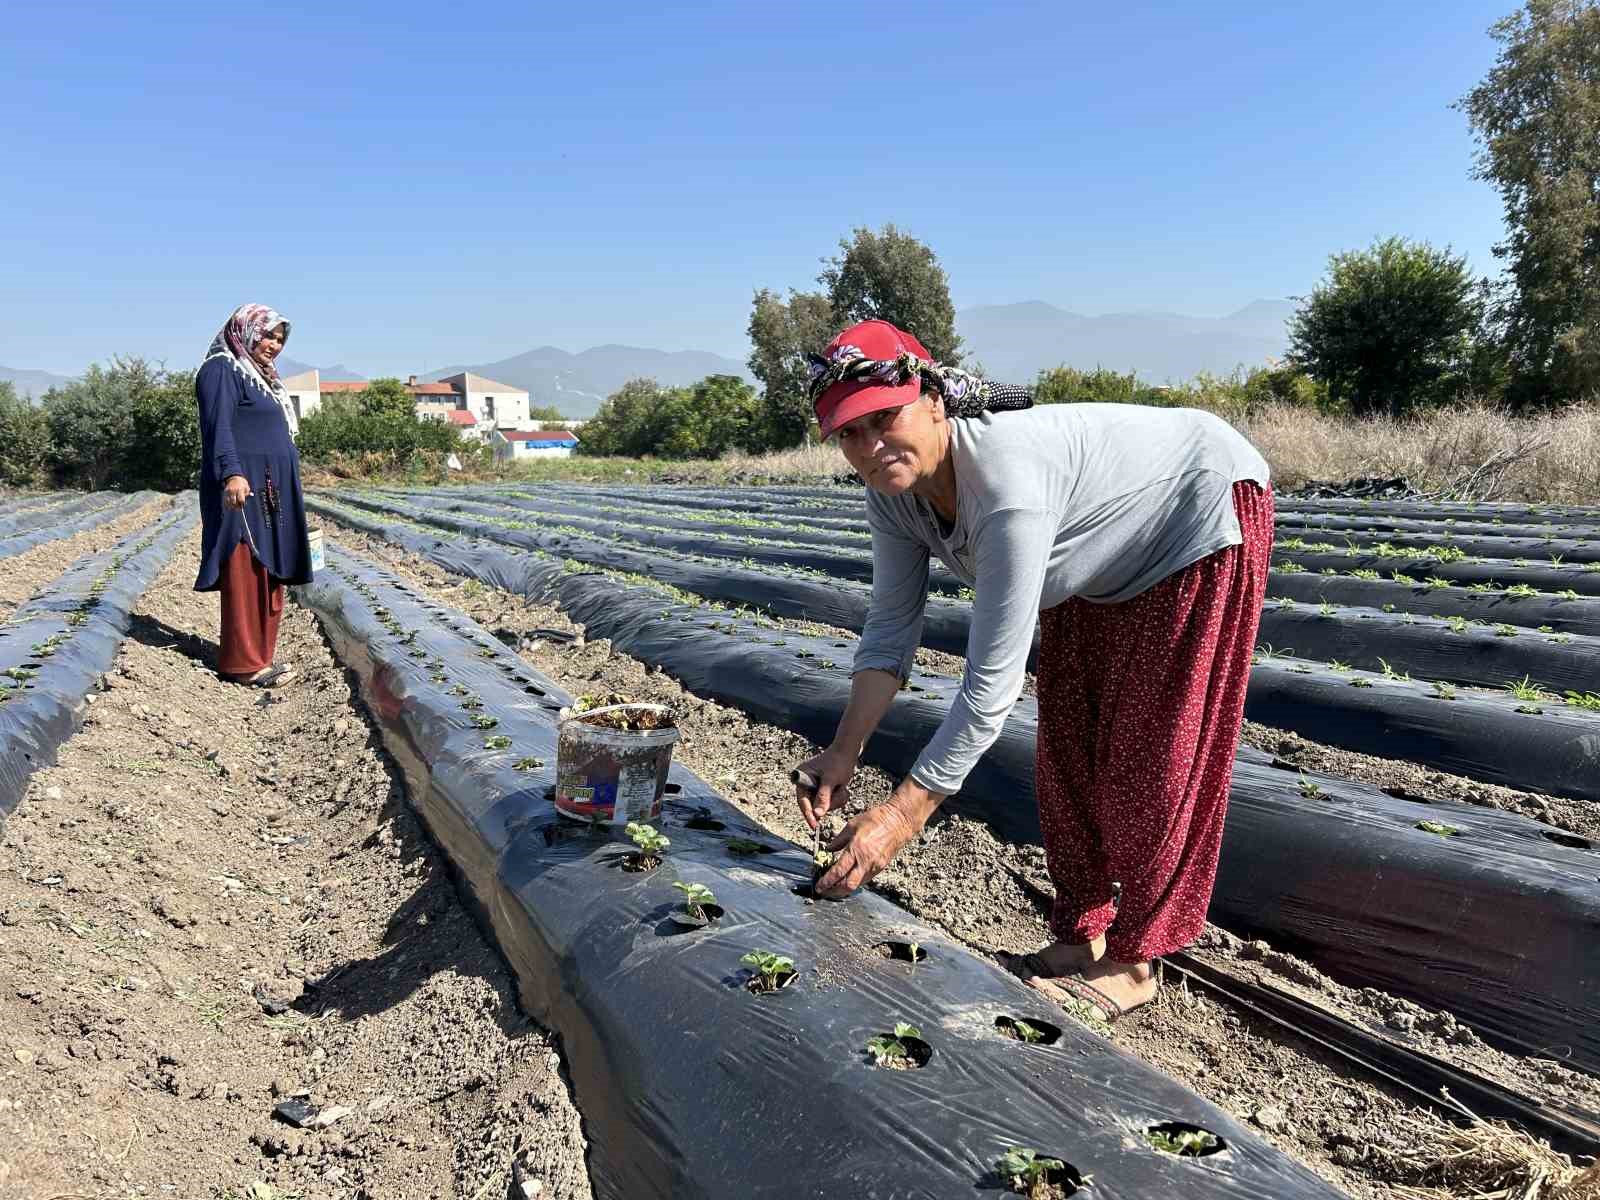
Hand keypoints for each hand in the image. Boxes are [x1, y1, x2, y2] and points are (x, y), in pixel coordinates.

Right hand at [223, 475, 251, 509]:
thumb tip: (247, 499)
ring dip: (231, 506)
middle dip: (236, 506)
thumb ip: (247, 494)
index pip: (241, 499)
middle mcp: (233, 491)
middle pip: (234, 501)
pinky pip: (225, 499)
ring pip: (229, 501)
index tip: (243, 505)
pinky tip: (228, 507)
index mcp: (240, 489)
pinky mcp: (225, 492)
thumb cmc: (242, 484)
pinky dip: (227, 504)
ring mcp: (228, 491)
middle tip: (238, 509)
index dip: (242, 504)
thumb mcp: (247, 488)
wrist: (234, 478)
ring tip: (233, 509)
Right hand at [794, 744, 857, 828]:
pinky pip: (830, 802)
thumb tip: (817, 815)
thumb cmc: (838, 761)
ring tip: (841, 786)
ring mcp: (815, 787)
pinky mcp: (823, 790)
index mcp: (801, 776)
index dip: (808, 814)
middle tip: (838, 790)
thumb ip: (823, 797)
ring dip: (835, 799)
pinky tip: (842, 787)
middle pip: (813, 805)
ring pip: (824, 805)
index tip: (814, 826)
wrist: (848, 752)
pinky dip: (838, 798)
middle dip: (829, 802)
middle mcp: (805, 782)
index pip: (802, 800)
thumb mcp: (831, 780)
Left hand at [814, 781, 943, 898]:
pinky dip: (854, 882)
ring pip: (857, 885)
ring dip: (843, 889)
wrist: (898, 821)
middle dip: (834, 891)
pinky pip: (865, 879)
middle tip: (824, 891)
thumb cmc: (876, 819)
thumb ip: (838, 840)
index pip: (838, 872)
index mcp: (856, 849)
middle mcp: (865, 861)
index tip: (819, 886)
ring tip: (833, 887)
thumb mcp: (851, 825)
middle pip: (848, 886)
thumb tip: (828, 849)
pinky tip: (847, 879)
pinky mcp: (880, 868)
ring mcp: (874, 866)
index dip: (826, 882)